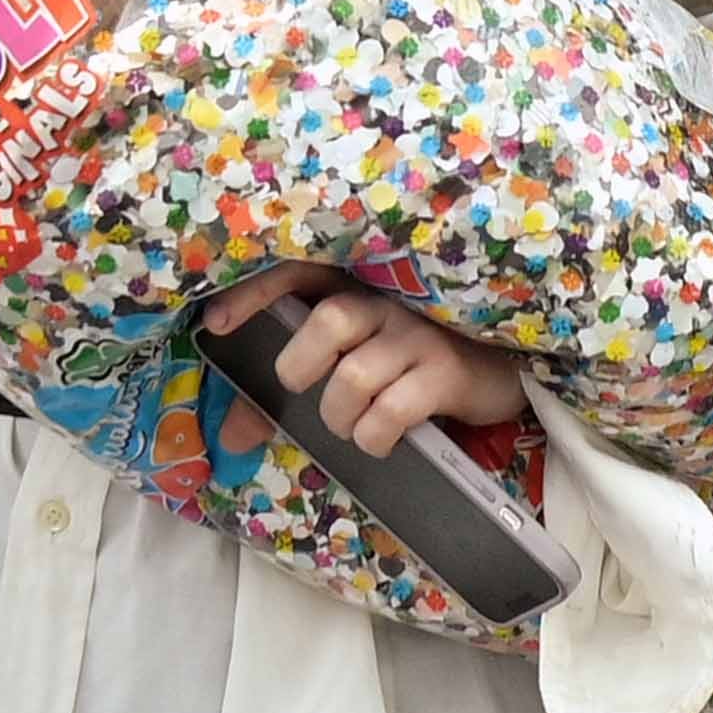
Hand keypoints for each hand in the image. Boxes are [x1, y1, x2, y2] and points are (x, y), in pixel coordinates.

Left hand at [200, 263, 524, 457]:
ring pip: (356, 374)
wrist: (498, 368)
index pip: (294, 273)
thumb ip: (293, 393)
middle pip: (327, 321)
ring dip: (338, 413)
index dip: (252, 294)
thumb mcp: (355, 362)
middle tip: (301, 389)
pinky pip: (395, 408)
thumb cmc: (411, 361)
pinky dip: (374, 434)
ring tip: (346, 426)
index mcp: (352, 286)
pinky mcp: (447, 372)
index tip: (215, 325)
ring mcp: (417, 334)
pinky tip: (376, 439)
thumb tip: (231, 438)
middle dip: (300, 365)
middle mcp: (385, 301)